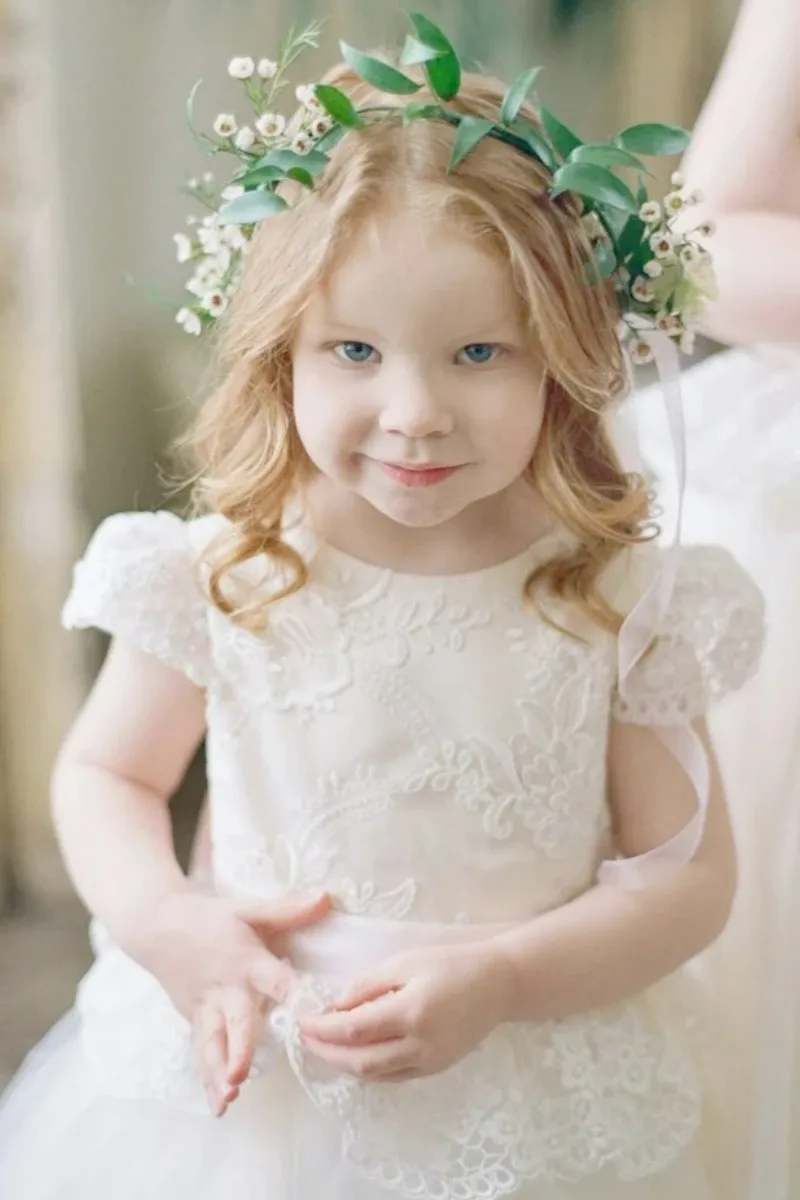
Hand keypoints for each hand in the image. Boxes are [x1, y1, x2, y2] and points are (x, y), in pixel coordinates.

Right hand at [127, 888, 331, 1114]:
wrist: (157, 927)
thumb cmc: (210, 918)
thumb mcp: (248, 909)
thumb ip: (288, 910)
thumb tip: (328, 898)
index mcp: (247, 962)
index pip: (273, 979)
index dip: (293, 994)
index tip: (312, 1013)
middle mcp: (227, 990)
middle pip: (235, 1024)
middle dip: (238, 1050)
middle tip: (240, 1076)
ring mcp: (208, 1009)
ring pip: (213, 1046)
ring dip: (219, 1073)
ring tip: (228, 1099)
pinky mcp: (196, 1021)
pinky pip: (203, 1053)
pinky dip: (208, 1079)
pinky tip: (218, 1106)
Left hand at [298, 941, 510, 1082]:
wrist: (498, 984)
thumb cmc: (452, 964)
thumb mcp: (406, 961)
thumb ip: (368, 984)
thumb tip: (336, 1005)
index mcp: (410, 1012)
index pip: (353, 1029)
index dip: (322, 1029)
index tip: (301, 1020)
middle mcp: (419, 1044)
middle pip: (359, 1059)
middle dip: (326, 1051)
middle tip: (305, 1038)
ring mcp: (428, 1061)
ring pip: (375, 1074)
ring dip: (344, 1064)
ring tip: (323, 1047)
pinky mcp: (435, 1068)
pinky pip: (393, 1076)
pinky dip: (368, 1069)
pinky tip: (355, 1056)